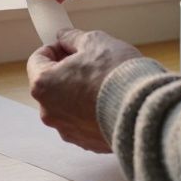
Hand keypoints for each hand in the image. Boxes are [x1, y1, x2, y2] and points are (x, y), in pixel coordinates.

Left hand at [27, 28, 143, 152]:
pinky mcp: (86, 142)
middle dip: (66, 72)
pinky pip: (83, 122)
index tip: (67, 46)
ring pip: (67, 105)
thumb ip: (73, 38)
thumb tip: (64, 37)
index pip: (36, 60)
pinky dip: (91, 112)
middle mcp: (50, 112)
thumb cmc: (116, 74)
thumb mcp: (95, 41)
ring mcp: (67, 130)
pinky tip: (110, 102)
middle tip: (89, 62)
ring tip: (104, 83)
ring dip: (79, 93)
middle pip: (51, 85)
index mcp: (44, 85)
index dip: (53, 49)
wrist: (145, 109)